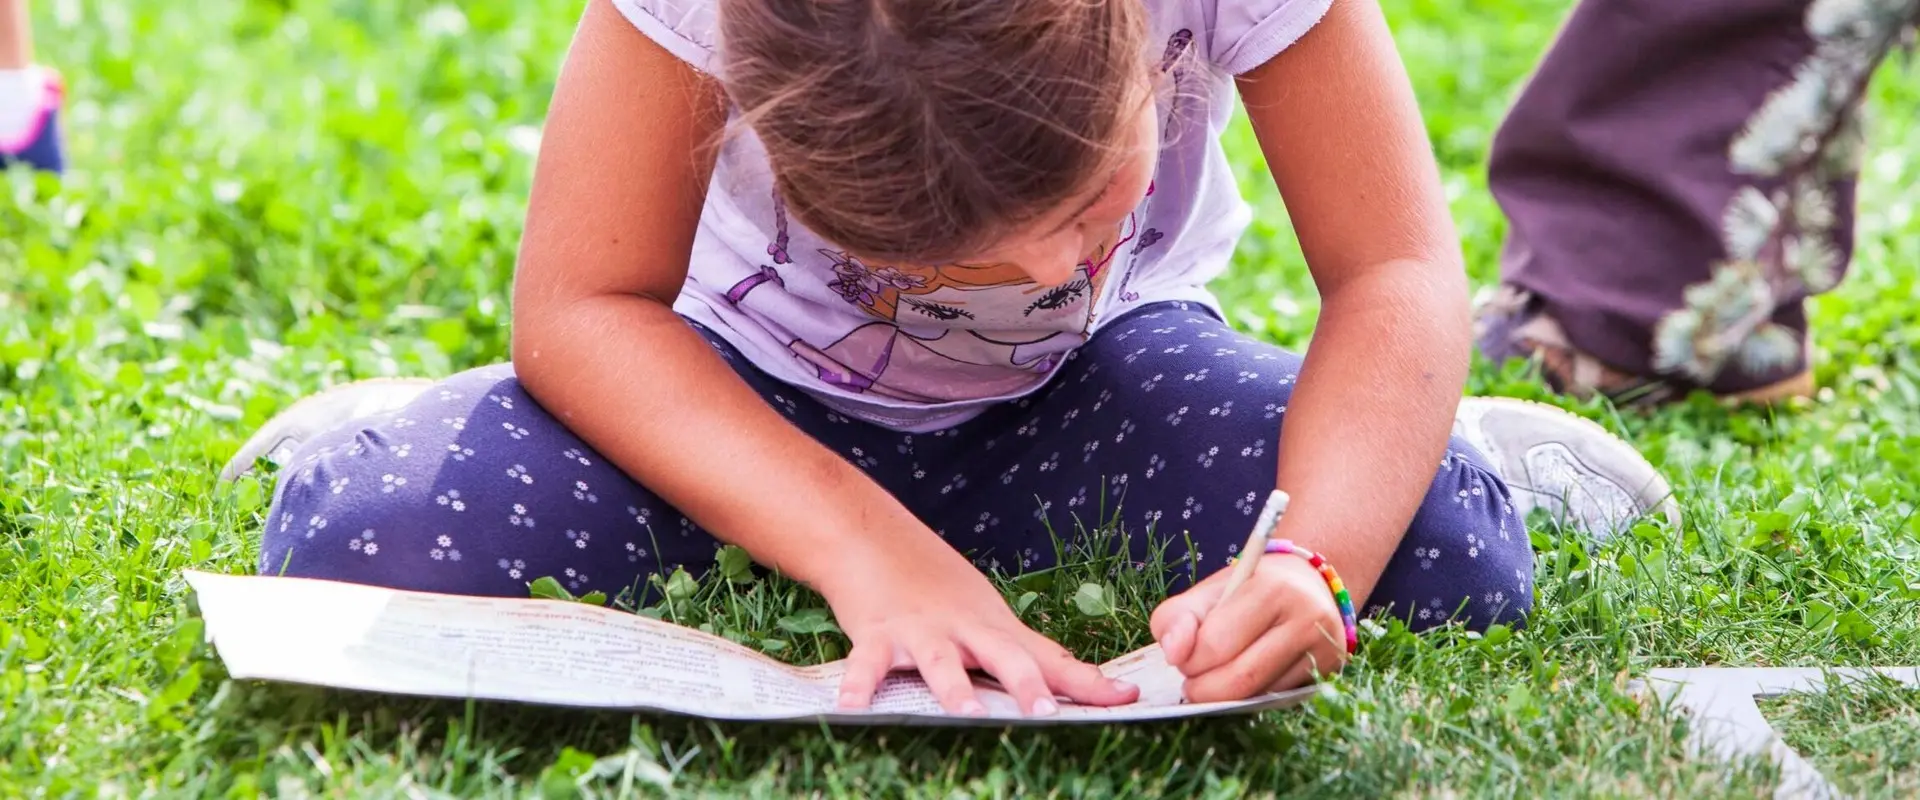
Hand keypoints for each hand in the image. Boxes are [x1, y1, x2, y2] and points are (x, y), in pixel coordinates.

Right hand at [821, 534, 1140, 715]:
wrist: (871, 536)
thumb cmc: (937, 586)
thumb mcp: (989, 618)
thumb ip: (1035, 658)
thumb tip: (1094, 690)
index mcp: (995, 630)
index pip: (1050, 659)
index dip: (1088, 681)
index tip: (1127, 699)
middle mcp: (964, 631)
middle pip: (1003, 657)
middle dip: (1027, 686)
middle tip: (1047, 715)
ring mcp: (920, 631)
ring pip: (939, 662)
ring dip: (953, 687)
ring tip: (968, 713)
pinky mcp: (875, 633)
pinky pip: (866, 664)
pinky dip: (858, 686)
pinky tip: (852, 708)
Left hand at [1150, 552, 1349, 702]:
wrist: (1307, 585)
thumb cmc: (1249, 589)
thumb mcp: (1209, 591)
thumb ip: (1177, 617)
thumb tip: (1174, 654)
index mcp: (1271, 588)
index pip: (1216, 644)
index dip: (1188, 661)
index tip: (1181, 659)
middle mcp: (1306, 617)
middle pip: (1241, 678)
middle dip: (1204, 689)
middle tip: (1192, 682)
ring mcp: (1323, 649)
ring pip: (1260, 695)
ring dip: (1226, 697)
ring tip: (1214, 680)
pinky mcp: (1330, 672)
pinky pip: (1278, 699)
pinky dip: (1250, 698)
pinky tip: (1243, 682)